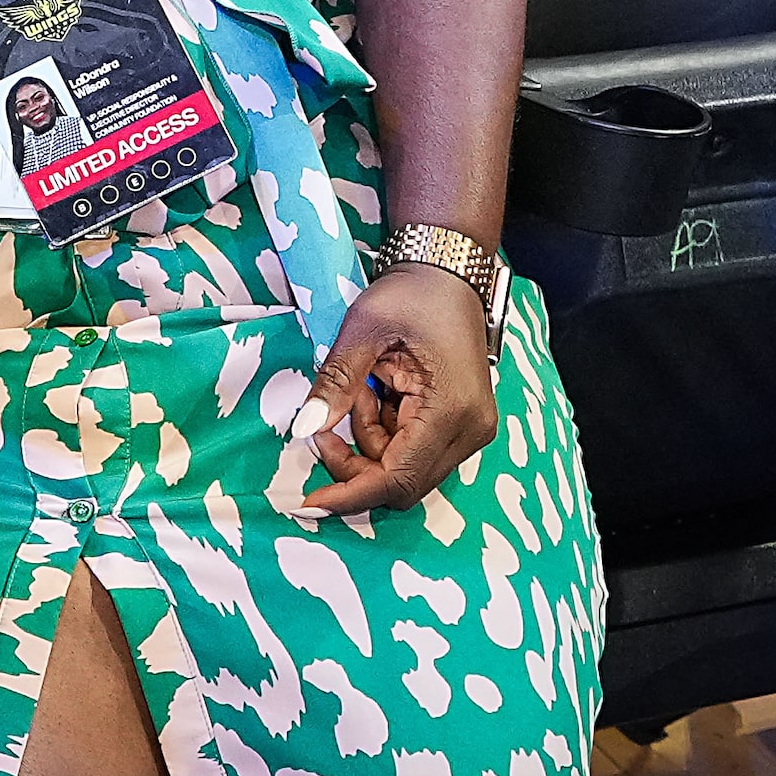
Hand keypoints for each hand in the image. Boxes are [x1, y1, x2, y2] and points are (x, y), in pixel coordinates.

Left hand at [289, 262, 496, 513]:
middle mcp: (470, 431)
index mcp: (450, 410)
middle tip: (325, 424)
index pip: (398, 479)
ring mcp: (470, 430)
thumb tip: (305, 429)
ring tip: (362, 388)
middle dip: (356, 462)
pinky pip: (414, 450)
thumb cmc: (411, 294)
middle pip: (402, 483)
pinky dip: (385, 432)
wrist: (448, 272)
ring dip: (369, 441)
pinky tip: (378, 392)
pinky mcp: (461, 425)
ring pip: (406, 469)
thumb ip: (335, 382)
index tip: (310, 502)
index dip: (351, 493)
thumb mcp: (363, 329)